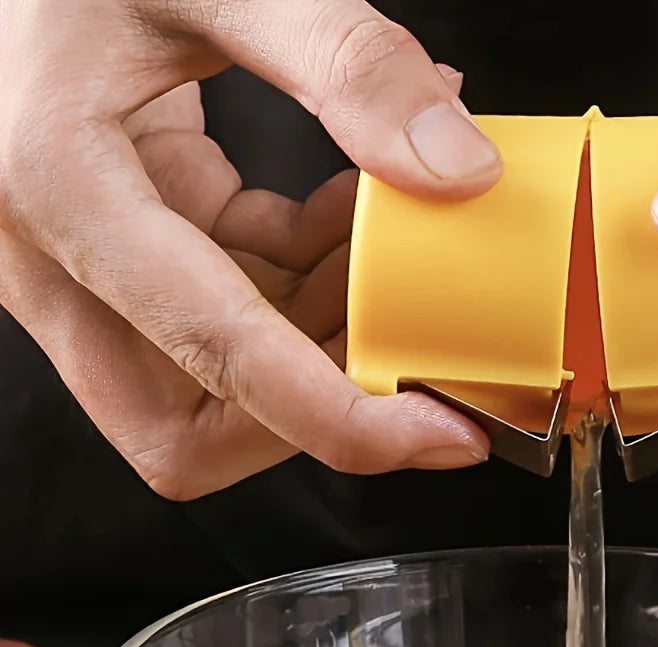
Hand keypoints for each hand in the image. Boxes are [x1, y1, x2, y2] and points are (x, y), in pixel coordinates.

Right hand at [0, 1, 501, 499]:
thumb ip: (342, 57)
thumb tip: (458, 169)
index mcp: (58, 184)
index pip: (216, 355)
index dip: (339, 420)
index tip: (442, 435)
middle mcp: (56, 252)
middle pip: (188, 429)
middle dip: (314, 416)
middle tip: (414, 365)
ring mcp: (87, 262)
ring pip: (217, 384)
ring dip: (324, 340)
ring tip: (396, 252)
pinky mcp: (127, 249)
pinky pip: (230, 313)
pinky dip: (309, 285)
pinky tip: (352, 214)